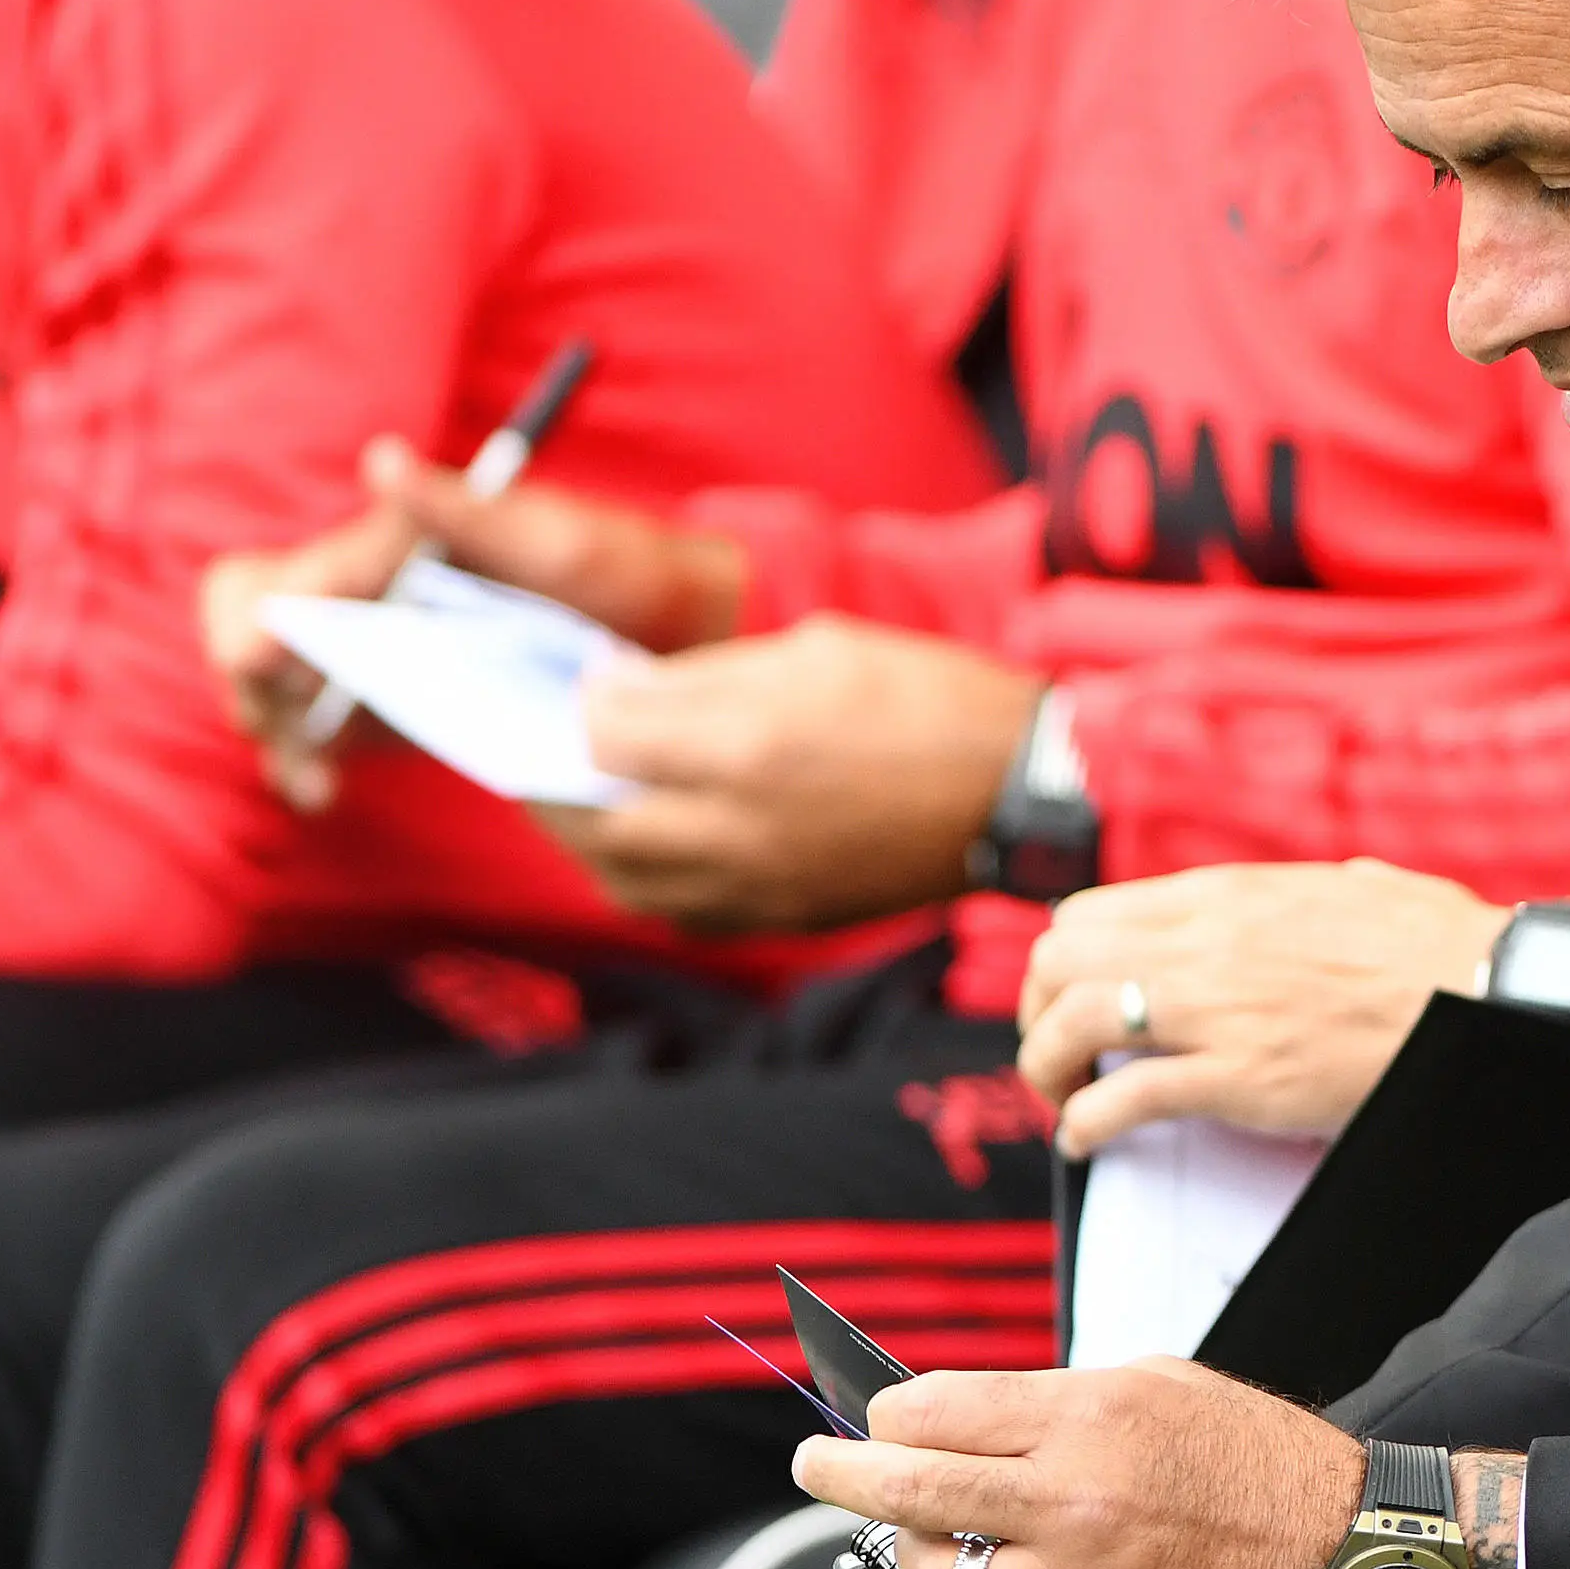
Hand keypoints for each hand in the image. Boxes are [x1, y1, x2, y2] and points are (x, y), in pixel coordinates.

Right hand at [200, 433, 744, 811]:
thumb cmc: (626, 573)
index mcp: (389, 547)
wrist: (685, 632)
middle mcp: (364, 594)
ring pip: (274, 693)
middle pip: (251, 637)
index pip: (276, 582)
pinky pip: (317, 736)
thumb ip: (471, 512)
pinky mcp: (391, 706)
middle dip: (254, 686)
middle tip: (290, 726)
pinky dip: (307, 762)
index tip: (265, 659)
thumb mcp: (564, 543)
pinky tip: (326, 789)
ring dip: (278, 734)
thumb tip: (385, 460)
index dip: (255, 621)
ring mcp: (371, 653)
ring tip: (317, 780)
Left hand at [536, 615, 1043, 933]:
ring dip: (587, 842)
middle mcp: (739, 826)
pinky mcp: (786, 919)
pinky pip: (680, 914)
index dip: (582, 703)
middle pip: (592, 820)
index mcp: (747, 741)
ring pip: (625, 881)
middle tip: (547, 752)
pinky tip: (650, 848)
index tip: (589, 684)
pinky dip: (644, 882)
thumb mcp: (817, 649)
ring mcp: (760, 884)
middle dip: (555, 781)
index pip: (604, 733)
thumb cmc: (928, 698)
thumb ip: (711, 675)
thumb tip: (625, 689)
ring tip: (583, 804)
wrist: (1022, 788)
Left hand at [793, 1362, 1358, 1568]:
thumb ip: (1059, 1399)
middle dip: (840, 1475)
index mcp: (1088, 1417)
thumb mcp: (1159, 1383)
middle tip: (814, 1466)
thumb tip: (971, 1415)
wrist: (1337, 1553)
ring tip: (910, 1539)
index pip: (935, 1411)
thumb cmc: (1259, 1461)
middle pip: (910, 1490)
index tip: (876, 1419)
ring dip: (909, 1556)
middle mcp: (1072, 1500)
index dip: (889, 1414)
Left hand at [1017, 860, 1505, 1153]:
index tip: (1073, 998)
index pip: (1089, 913)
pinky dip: (1087, 1126)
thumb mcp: (1354, 888)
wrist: (1486, 990)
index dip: (1062, 963)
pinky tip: (1089, 1142)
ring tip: (1065, 1099)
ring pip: (1069, 1024)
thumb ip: (1307, 892)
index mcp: (1228, 895)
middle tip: (1060, 1051)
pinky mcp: (1239, 1077)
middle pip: (1056, 960)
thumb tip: (1316, 891)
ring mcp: (1218, 1010)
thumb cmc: (1437, 943)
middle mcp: (1206, 943)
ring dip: (1047, 1069)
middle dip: (1037, 1011)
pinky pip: (1123, 1100)